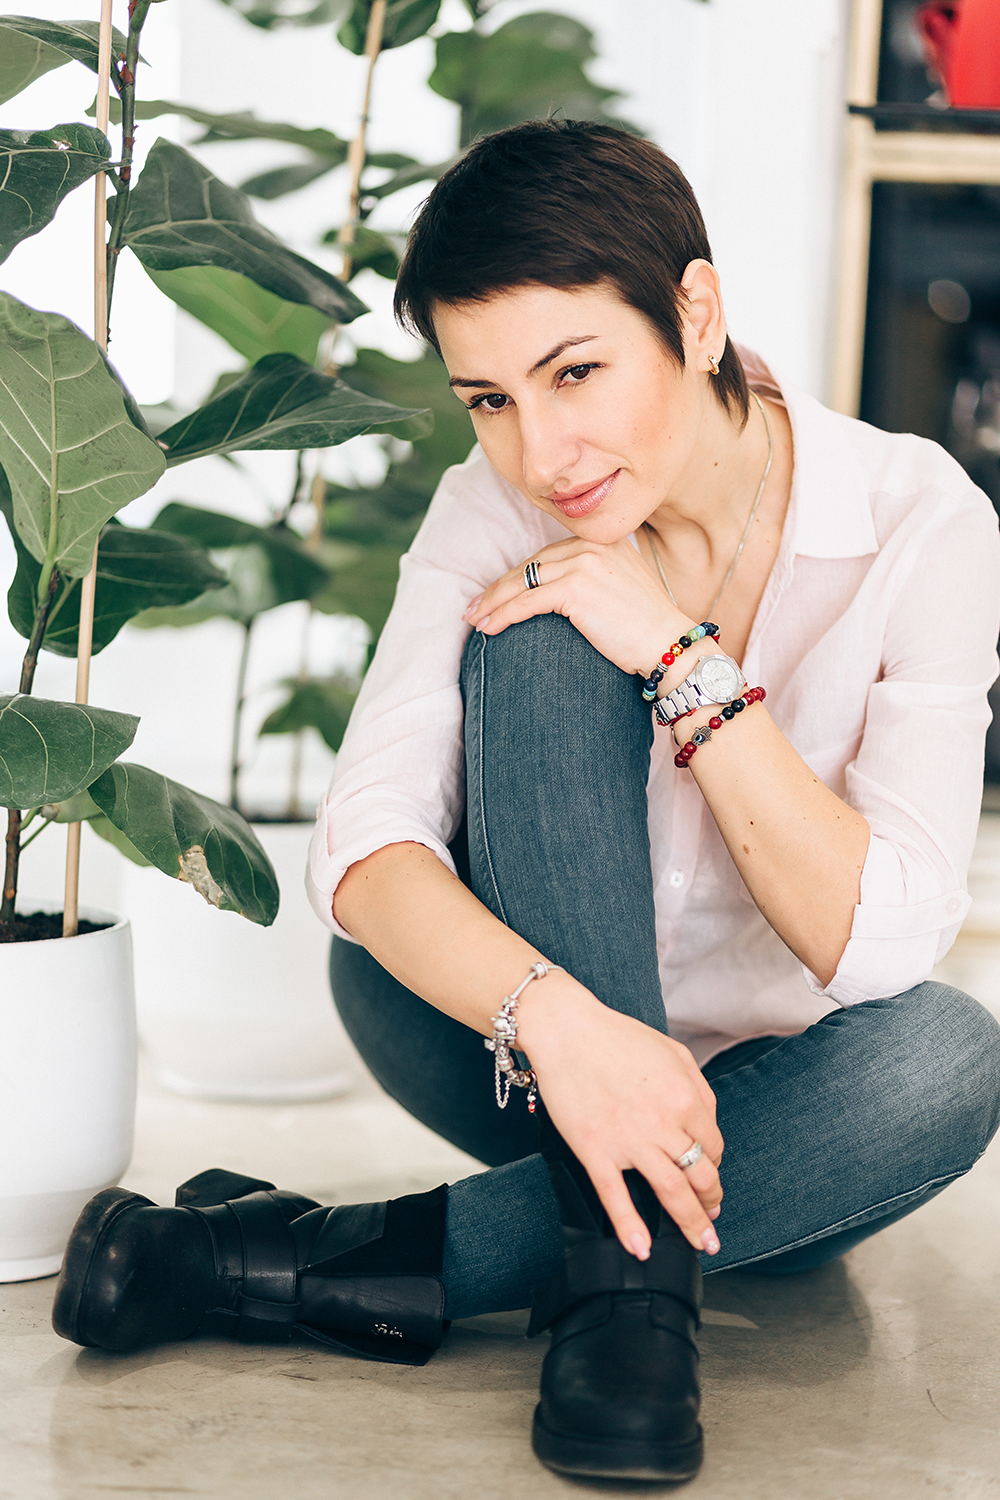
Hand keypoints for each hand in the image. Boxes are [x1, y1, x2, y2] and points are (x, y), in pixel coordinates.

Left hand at [463, 536, 694, 679]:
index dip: (517, 577)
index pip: (547, 556)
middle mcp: (591, 545)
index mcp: (602, 541)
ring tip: (474, 620)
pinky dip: (503, 615)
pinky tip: (488, 628)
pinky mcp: (574, 589)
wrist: (669, 645)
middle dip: (497, 589)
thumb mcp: (621, 588)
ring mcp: (583, 564)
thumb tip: (556, 595)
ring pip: (522, 582)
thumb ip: (593, 579)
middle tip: (474, 608)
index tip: (495, 595)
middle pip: (530, 566)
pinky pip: (526, 602)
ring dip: (492, 603)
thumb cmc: (647, 629)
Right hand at [517, 976, 723, 1258]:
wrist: (565, 1030)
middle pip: (701, 1177)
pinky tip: (640, 1248)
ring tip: (699, 1243)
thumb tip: (709, 1125)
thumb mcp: (674, 1053)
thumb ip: (699, 1090)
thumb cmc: (617, 1038)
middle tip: (711, 1219)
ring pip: (672, 1193)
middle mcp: (663, 1122)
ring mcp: (629, 1139)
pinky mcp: (595, 1150)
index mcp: (685, 1098)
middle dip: (711, 1203)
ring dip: (691, 1224)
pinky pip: (616, 1197)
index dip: (714, 1166)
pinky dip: (630, 1228)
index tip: (709, 1176)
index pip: (713, 1146)